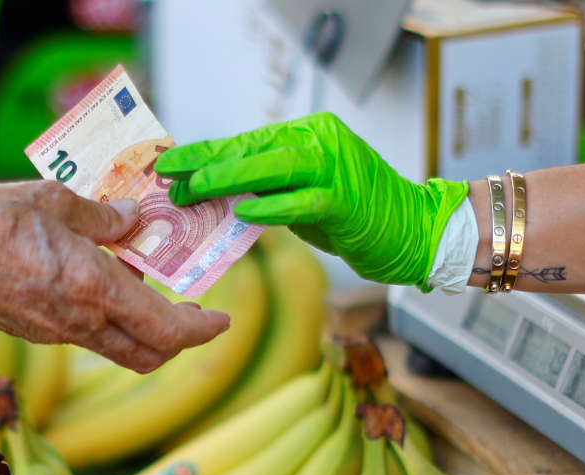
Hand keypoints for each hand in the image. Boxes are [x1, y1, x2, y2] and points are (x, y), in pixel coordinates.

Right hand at [0, 181, 229, 372]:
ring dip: (146, 328)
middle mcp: (81, 322)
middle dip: (181, 337)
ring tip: (148, 284)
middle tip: (195, 309)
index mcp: (94, 289)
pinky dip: (112, 318)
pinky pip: (90, 335)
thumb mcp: (50, 200)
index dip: (203, 329)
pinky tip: (104, 280)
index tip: (222, 318)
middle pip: (151, 353)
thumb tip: (134, 219)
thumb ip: (101, 215)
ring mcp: (57, 333)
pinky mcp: (35, 331)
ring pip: (121, 348)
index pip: (168, 330)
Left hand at [154, 112, 468, 289]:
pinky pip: (301, 201)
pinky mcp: (346, 199)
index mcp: (308, 134)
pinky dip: (271, 207)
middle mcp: (320, 141)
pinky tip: (243, 214)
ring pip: (273, 167)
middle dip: (206, 162)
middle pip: (252, 148)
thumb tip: (216, 197)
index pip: (246, 141)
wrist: (417, 230)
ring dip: (230, 178)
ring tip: (195, 188)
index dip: (205, 152)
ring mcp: (335, 167)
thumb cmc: (357, 216)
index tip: (168, 162)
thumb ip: (269, 189)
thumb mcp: (306, 194)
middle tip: (168, 174)